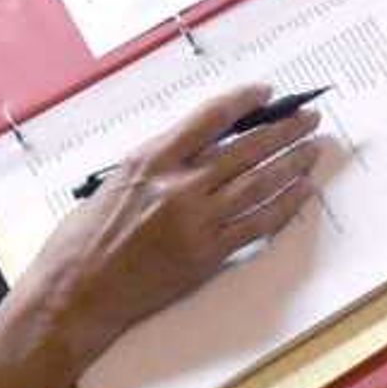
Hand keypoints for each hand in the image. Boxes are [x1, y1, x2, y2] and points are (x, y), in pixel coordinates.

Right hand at [2, 86, 323, 372]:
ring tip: (312, 149)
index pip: (211, 117)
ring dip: (292, 163)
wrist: (74, 295)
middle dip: (284, 129)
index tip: (266, 92)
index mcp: (150, 161)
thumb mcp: (113, 182)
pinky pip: (257, 224)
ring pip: (259, 182)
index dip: (245, 100)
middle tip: (309, 117)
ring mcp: (196, 222)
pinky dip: (284, 205)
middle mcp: (178, 186)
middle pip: (246, 148)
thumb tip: (200, 147)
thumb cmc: (81, 241)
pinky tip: (301, 192)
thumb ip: (157, 163)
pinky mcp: (207, 255)